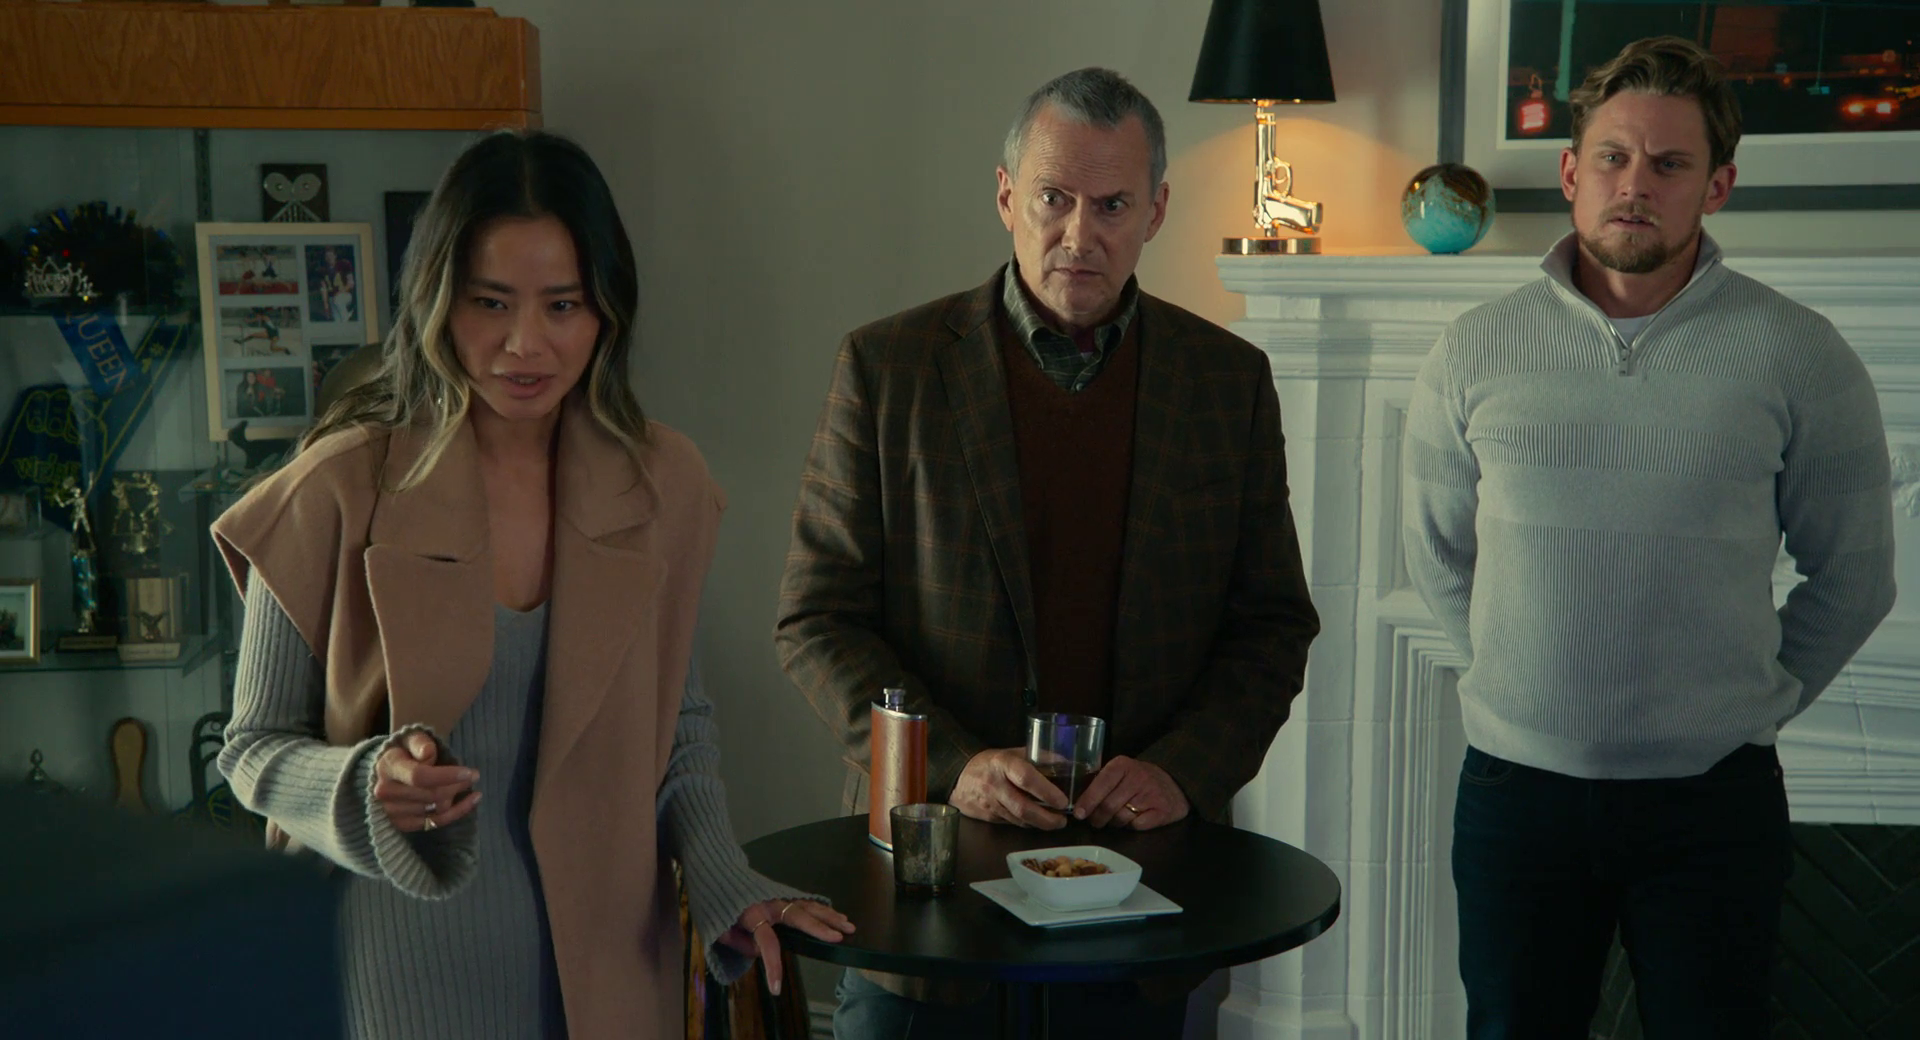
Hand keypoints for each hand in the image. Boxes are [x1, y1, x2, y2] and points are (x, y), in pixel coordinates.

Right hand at [373, 730, 479, 832]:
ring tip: (468, 784)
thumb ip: (419, 742)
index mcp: (388, 767)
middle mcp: (386, 792)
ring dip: (457, 797)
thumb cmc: (406, 751)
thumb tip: (428, 752)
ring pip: (436, 809)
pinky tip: (473, 800)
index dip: (447, 776)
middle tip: (473, 776)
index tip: (469, 772)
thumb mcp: (411, 738)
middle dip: (457, 785)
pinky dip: (458, 812)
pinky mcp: (402, 825)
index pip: (419, 776)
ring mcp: (392, 812)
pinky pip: (436, 822)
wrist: (389, 772)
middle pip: (431, 794)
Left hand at [718, 899, 855, 995]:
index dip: (772, 966)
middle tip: (839, 937)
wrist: (717, 875)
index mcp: (751, 913)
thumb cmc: (717, 904)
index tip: (776, 988)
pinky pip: (806, 901)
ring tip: (848, 925)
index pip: (766, 943)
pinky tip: (837, 914)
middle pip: (798, 916)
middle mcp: (770, 903)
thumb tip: (760, 953)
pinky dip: (822, 908)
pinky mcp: (783, 894)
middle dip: (819, 928)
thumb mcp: (719, 928)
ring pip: (808, 906)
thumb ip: (739, 943)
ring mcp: (779, 896)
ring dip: (829, 916)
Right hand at [949, 748, 1070, 828]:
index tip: (1063, 801)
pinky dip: (1027, 824)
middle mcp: (995, 784)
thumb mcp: (1012, 752)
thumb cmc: (991, 762)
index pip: (1026, 778)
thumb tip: (1065, 762)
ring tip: (1055, 823)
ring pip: (1018, 819)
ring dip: (1039, 824)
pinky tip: (1037, 822)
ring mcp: (990, 803)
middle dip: (1047, 818)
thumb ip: (1037, 757)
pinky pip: (1011, 823)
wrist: (957, 776)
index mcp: (1003, 764)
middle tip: (1063, 821)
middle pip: (1023, 807)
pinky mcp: (987, 817)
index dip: (1046, 791)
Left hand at [1075, 755, 1188, 829]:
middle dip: (1097, 818)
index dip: (1088, 801)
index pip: (1101, 784)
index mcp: (1123, 765)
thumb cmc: (1140, 778)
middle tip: (1095, 822)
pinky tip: (1134, 820)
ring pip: (1121, 818)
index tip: (1079, 814)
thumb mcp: (1121, 771)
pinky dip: (1131, 826)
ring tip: (1115, 820)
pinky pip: (1137, 826)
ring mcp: (1150, 795)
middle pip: (1109, 806)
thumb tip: (1078, 802)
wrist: (1175, 782)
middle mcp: (1137, 778)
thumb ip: (1102, 781)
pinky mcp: (1162, 811)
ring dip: (1114, 823)